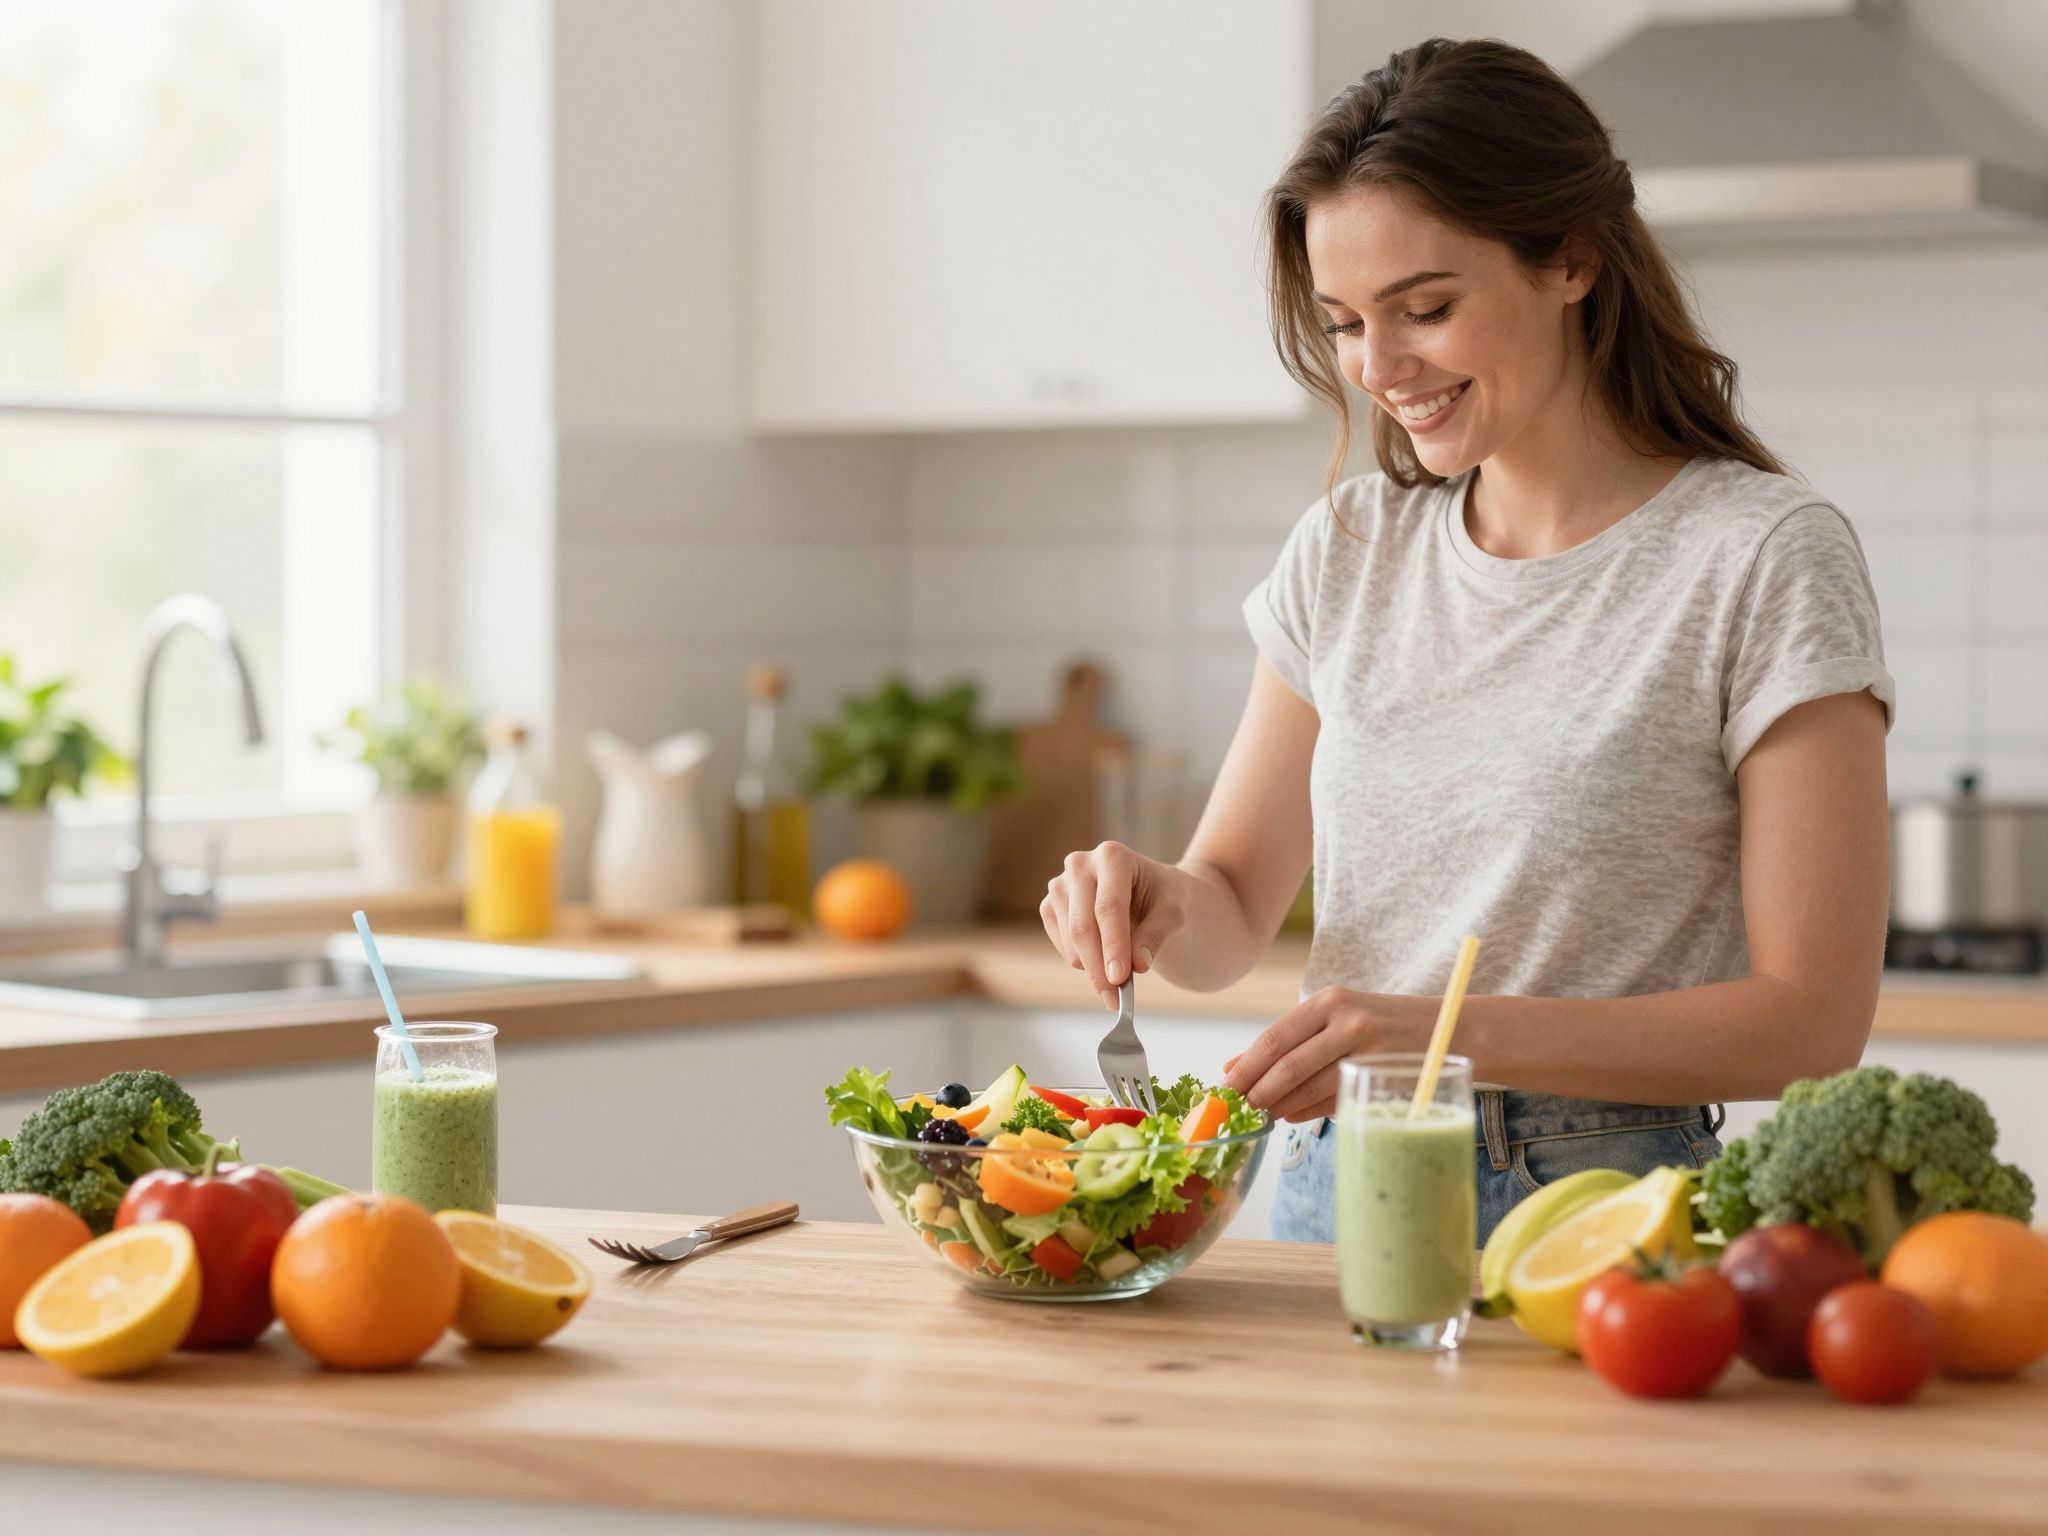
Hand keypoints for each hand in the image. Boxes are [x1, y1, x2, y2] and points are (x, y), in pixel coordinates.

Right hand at [1040, 841, 1190, 1010]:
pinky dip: (1083, 962)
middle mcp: (1080, 864)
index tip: (1121, 979)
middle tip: (1116, 1000)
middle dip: (1100, 967)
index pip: (1109, 907)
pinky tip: (1103, 959)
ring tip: (1120, 982)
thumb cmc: (1165, 898)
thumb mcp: (1174, 912)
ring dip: (1093, 970)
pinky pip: (1062, 945)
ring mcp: (1060, 884)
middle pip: (1084, 926)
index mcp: (1113, 856)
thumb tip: (1137, 965)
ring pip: (1071, 941)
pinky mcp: (1050, 906)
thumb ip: (1156, 935)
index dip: (1114, 945)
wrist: (1151, 893)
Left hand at [1222, 988, 1439, 1120]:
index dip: (1245, 1070)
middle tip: (1238, 1114)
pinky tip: (1293, 1116)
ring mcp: (1369, 1051)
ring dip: (1281, 1108)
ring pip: (1310, 1089)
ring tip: (1264, 1117)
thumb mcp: (1337, 1019)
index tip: (1222, 1091)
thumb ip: (1289, 1041)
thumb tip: (1231, 1068)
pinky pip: (1334, 1102)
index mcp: (1329, 1000)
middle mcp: (1348, 1021)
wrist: (1455, 1030)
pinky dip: (1307, 1112)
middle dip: (1257, 1095)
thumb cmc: (1383, 1025)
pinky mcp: (1385, 1078)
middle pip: (1288, 1067)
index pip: (1274, 1039)